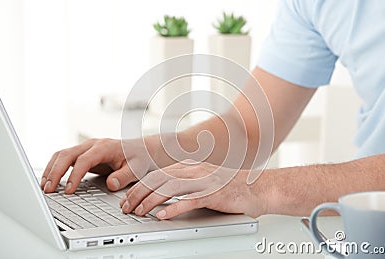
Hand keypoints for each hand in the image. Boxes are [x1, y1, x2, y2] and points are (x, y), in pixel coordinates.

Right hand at [41, 138, 155, 193]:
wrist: (142, 150)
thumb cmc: (139, 158)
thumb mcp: (137, 168)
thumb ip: (124, 176)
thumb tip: (110, 184)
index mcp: (105, 147)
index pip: (84, 160)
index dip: (74, 175)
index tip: (69, 190)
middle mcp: (93, 145)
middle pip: (67, 154)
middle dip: (55, 172)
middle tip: (48, 190)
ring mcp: (87, 148)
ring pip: (62, 154)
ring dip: (51, 169)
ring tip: (44, 187)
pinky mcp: (84, 154)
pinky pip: (65, 158)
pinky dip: (55, 168)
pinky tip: (50, 181)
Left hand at [119, 161, 265, 218]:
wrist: (258, 187)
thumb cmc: (231, 186)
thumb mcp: (204, 180)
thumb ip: (185, 183)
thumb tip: (164, 194)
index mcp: (190, 167)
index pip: (157, 174)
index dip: (139, 186)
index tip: (127, 197)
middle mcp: (194, 171)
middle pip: (158, 179)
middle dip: (138, 193)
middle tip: (125, 206)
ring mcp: (203, 181)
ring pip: (169, 188)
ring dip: (150, 200)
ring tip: (138, 211)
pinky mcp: (213, 194)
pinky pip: (189, 201)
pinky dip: (173, 208)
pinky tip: (161, 216)